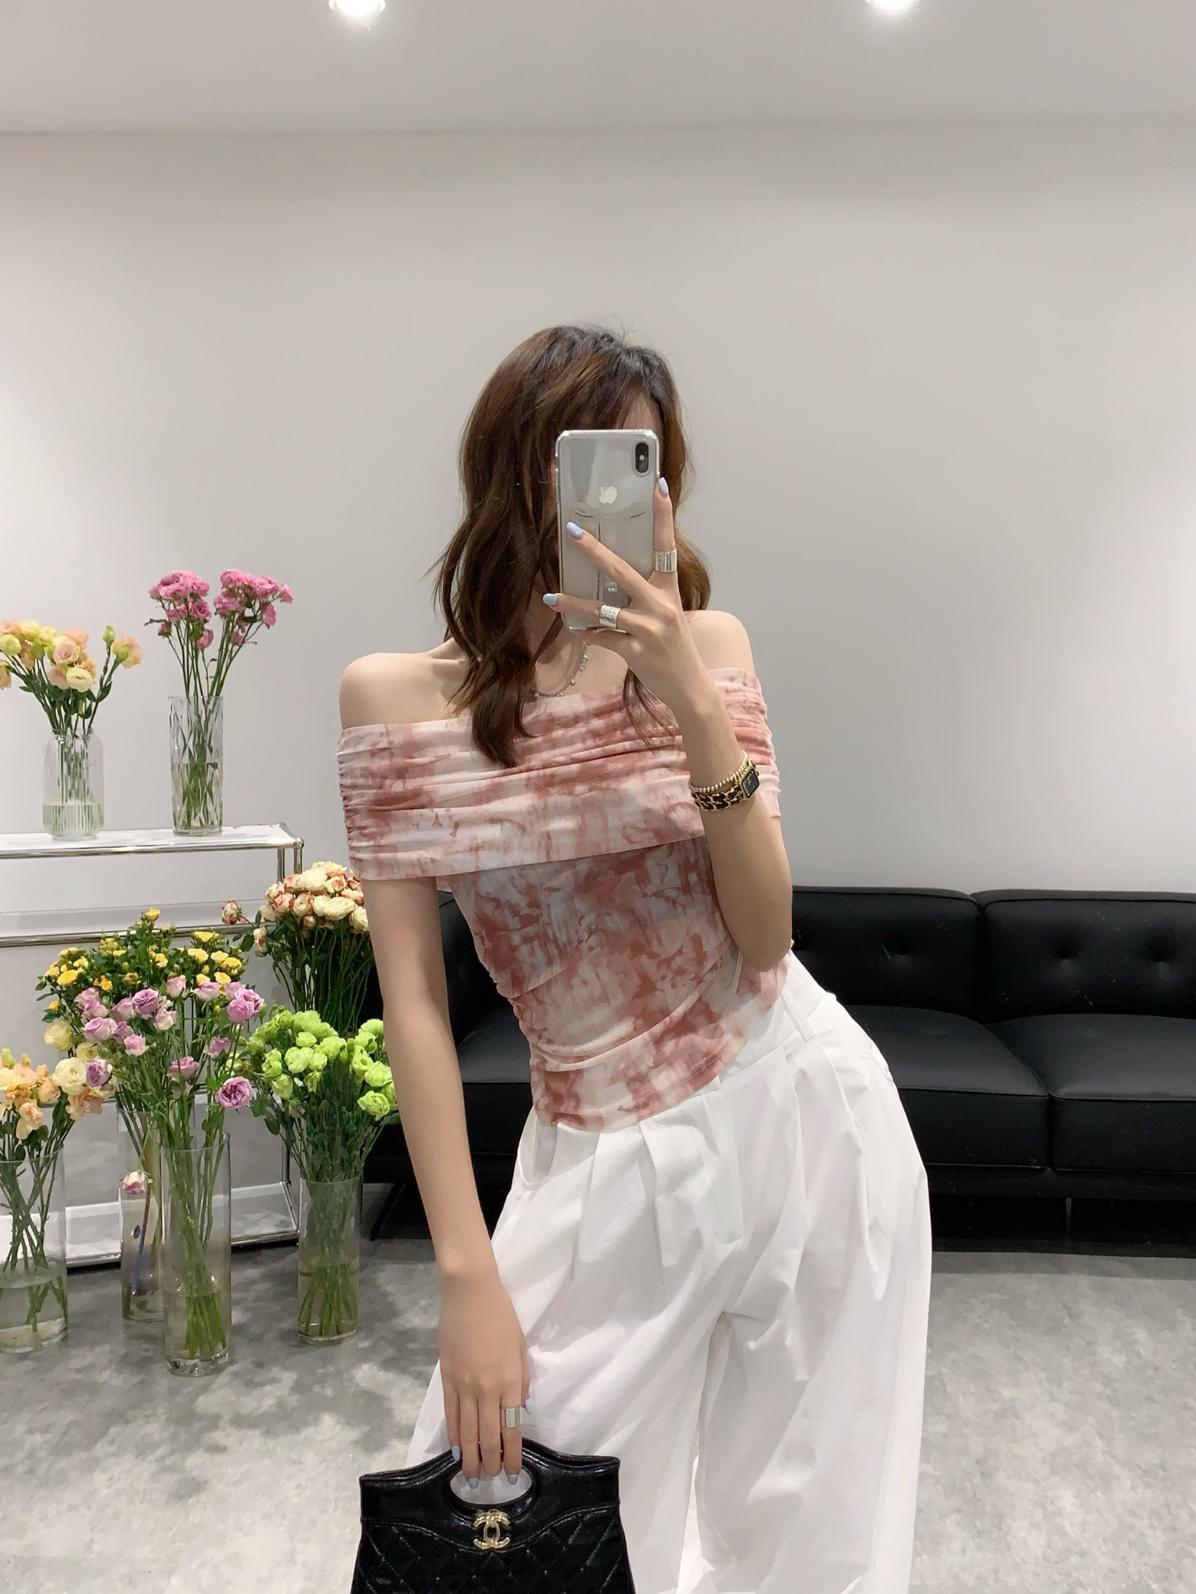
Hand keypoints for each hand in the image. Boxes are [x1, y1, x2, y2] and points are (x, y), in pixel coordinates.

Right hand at [439, 1266, 529, 1483]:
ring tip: (472, 1476)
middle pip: (488, 1435)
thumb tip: (518, 1408)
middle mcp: (487, 1389)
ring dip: (471, 1457)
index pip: (512, 1427)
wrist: (469, 1293)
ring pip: (467, 1431)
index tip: (513, 1473)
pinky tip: (456, 1450)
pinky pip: (451, 1414)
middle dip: (491, 1461)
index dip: (512, 1453)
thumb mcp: (520, 1346)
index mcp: (510, 1380)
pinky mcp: (447, 1379)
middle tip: (491, 1480)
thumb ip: (521, 1380)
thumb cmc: (501, 1315)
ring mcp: (464, 1385)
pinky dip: (453, 1435)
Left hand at [543, 478, 713, 718]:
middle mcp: (659, 605)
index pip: (666, 546)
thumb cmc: (676, 647)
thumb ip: (647, 596)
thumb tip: (611, 579)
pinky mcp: (635, 652)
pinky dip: (588, 635)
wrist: (690, 687)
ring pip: (603, 609)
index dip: (663, 515)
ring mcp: (647, 629)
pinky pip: (602, 638)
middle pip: (621, 571)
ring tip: (550, 597)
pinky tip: (580, 633)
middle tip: (572, 531)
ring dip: (573, 602)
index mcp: (669, 590)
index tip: (659, 485)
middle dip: (593, 550)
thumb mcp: (668, 615)